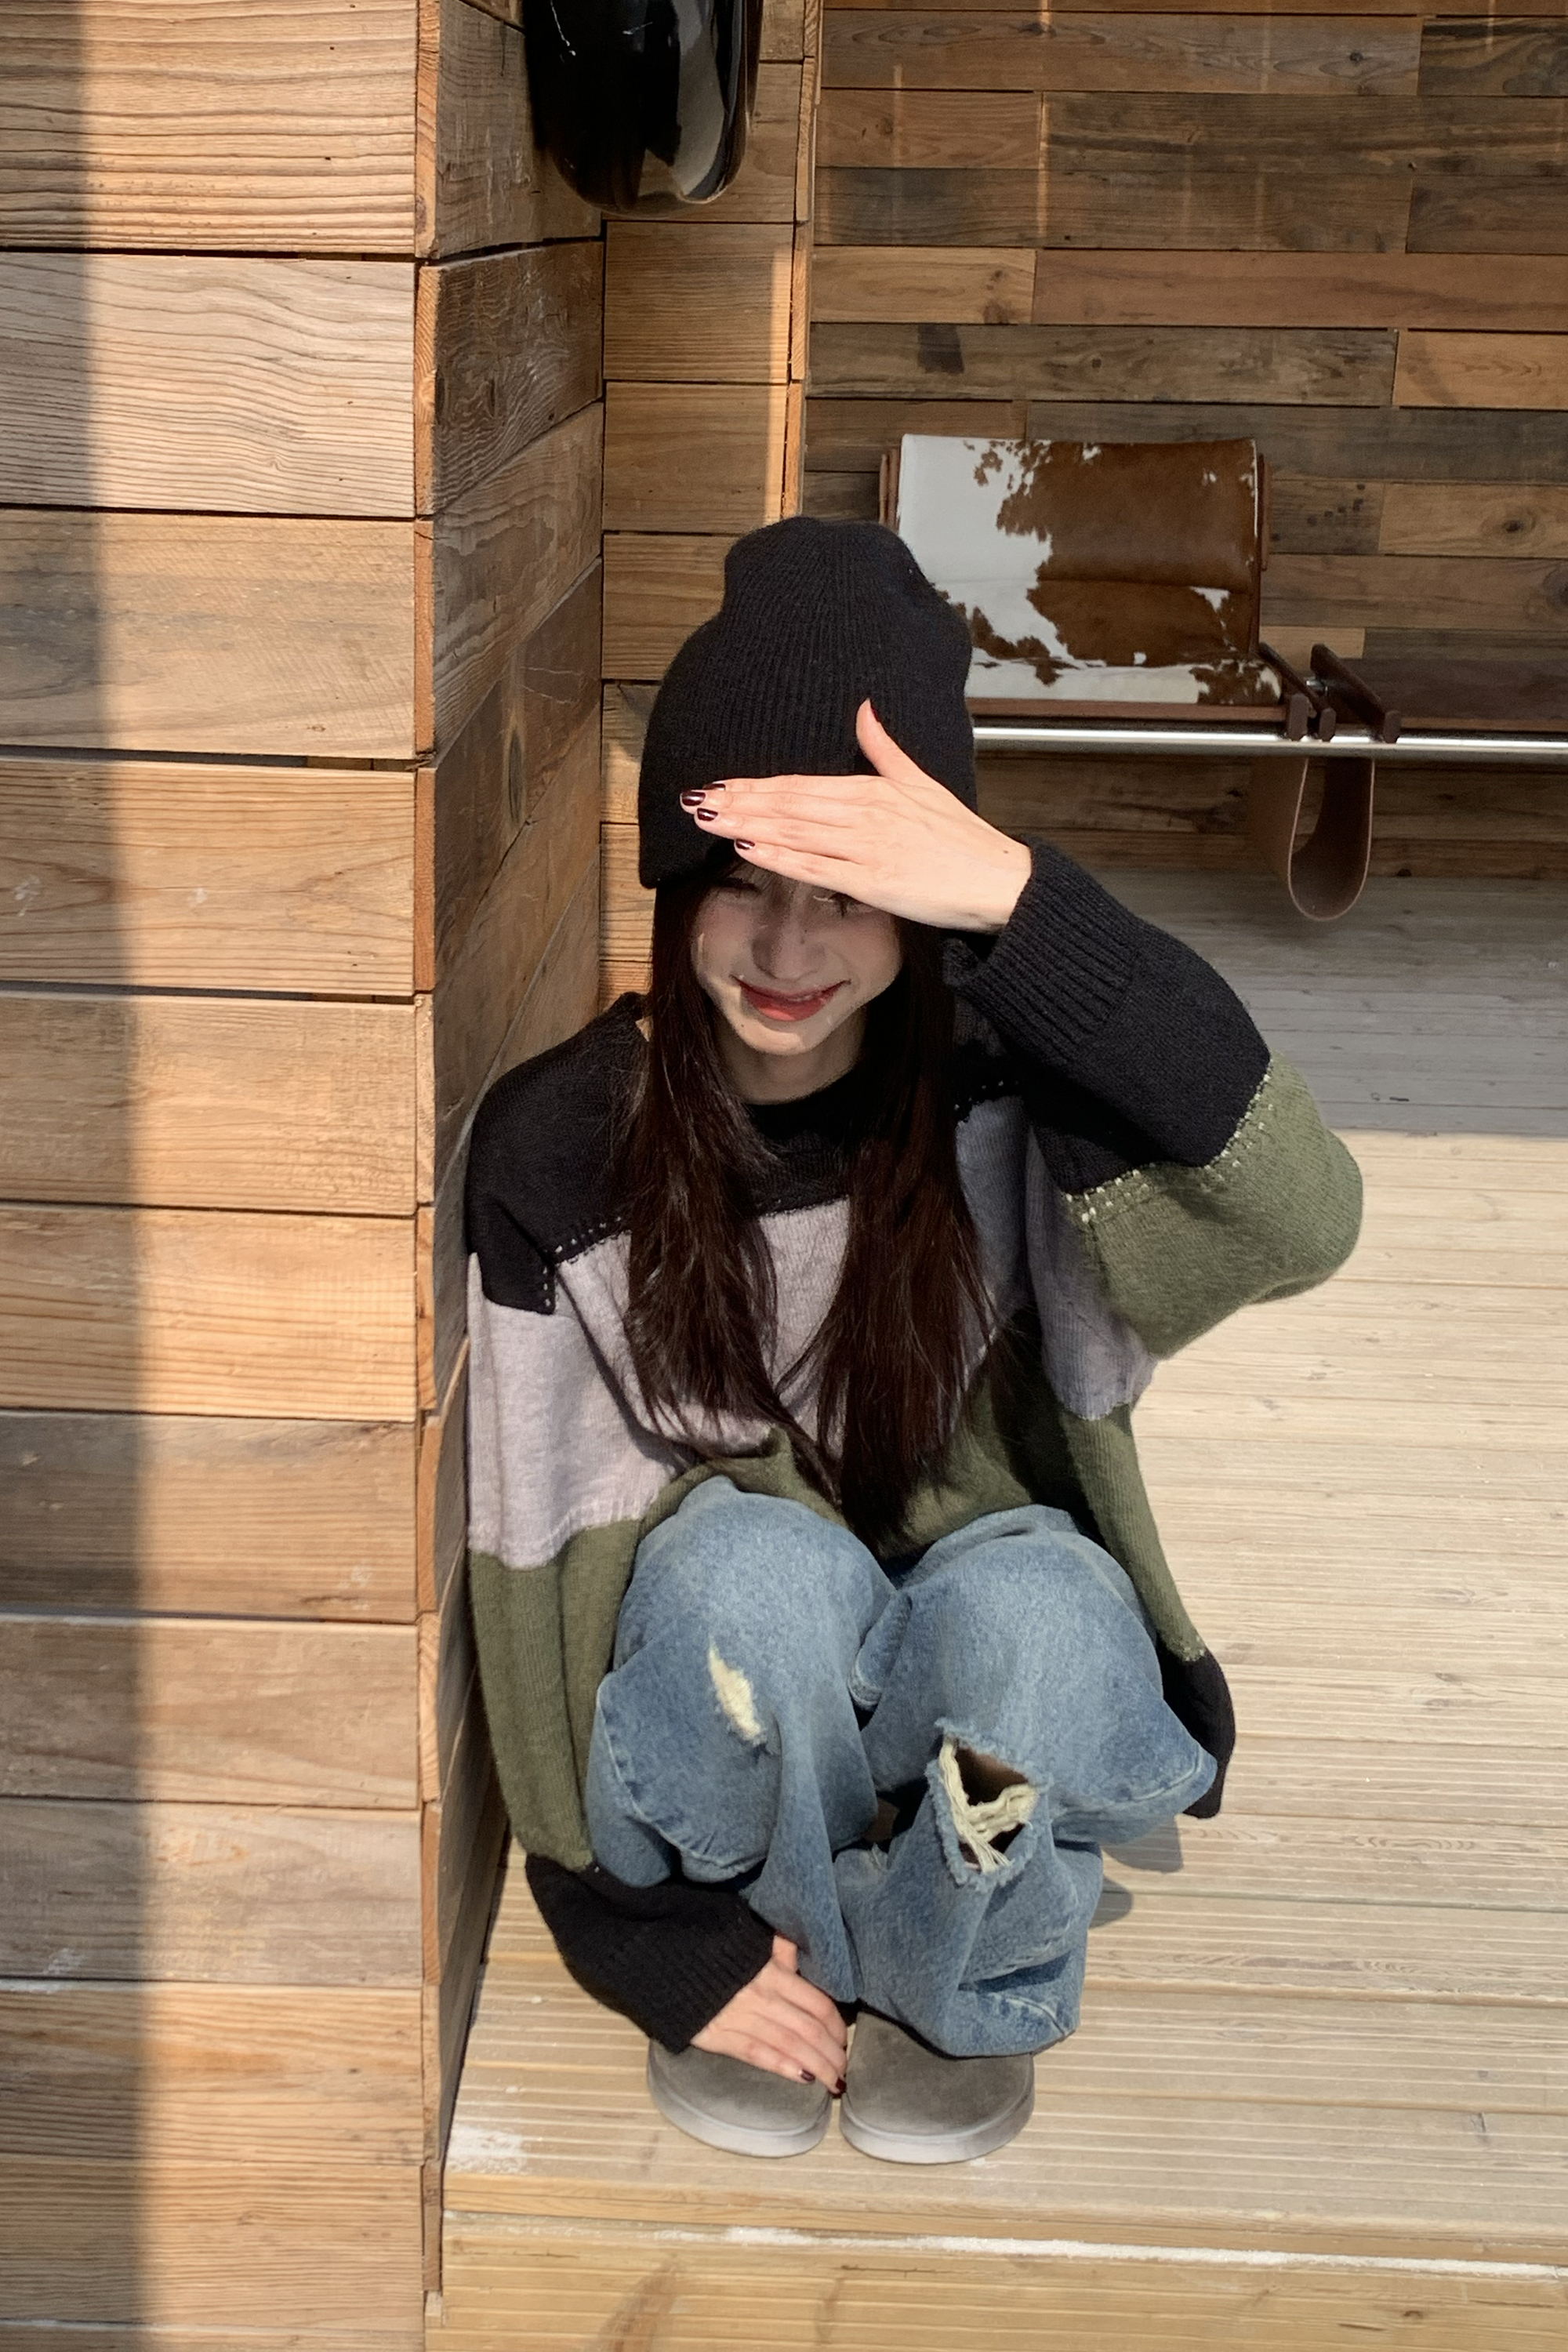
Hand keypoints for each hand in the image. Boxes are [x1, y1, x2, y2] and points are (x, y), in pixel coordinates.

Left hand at [684, 700, 1031, 932]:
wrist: (996, 880)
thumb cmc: (960, 837)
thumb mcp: (921, 781)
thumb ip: (884, 747)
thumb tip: (864, 708)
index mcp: (873, 789)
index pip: (801, 784)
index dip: (756, 784)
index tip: (720, 784)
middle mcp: (865, 814)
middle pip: (789, 805)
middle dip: (739, 802)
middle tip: (696, 801)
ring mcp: (866, 848)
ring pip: (795, 831)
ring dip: (748, 825)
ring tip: (709, 821)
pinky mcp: (873, 882)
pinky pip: (816, 868)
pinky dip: (781, 857)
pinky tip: (749, 850)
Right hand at [691, 1934, 848, 2088]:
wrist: (663, 1960)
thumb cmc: (710, 1950)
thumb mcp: (748, 1941)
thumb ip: (778, 1949)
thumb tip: (800, 1956)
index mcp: (771, 1972)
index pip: (816, 2003)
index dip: (835, 2025)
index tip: (843, 2039)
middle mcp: (761, 1997)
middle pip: (808, 2030)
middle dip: (831, 2054)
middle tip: (844, 2069)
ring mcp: (741, 2019)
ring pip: (789, 2047)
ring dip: (817, 2067)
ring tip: (833, 2082)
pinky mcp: (719, 2037)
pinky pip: (758, 2056)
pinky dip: (784, 2068)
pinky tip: (803, 2079)